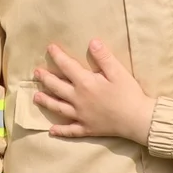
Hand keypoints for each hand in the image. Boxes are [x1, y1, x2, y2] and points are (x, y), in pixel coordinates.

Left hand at [33, 40, 153, 144]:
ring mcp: (80, 115)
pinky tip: (51, 131)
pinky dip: (60, 130)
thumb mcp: (118, 71)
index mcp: (85, 83)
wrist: (137, 119)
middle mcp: (78, 99)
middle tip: (36, 73)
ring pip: (58, 108)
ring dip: (46, 101)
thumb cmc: (129, 93)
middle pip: (57, 87)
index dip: (58, 56)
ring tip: (36, 97)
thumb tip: (92, 42)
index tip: (50, 48)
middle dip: (46, 78)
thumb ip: (103, 57)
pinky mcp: (86, 128)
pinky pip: (70, 130)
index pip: (67, 66)